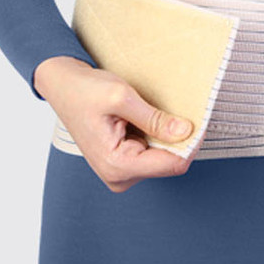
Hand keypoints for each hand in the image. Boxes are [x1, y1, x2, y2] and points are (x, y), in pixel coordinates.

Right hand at [34, 56, 200, 191]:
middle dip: (179, 140)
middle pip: (170, 163)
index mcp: (117, 165)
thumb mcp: (122, 97)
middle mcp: (119, 176)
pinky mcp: (125, 164)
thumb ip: (155, 119)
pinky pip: (155, 154)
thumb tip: (185, 132)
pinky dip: (159, 137)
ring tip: (154, 113)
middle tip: (178, 111)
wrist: (63, 86)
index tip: (200, 121)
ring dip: (168, 137)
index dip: (191, 143)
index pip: (172, 164)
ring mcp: (122, 172)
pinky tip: (149, 120)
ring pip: (165, 159)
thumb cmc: (85, 90)